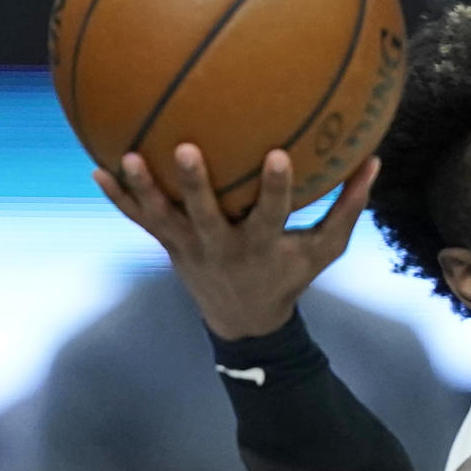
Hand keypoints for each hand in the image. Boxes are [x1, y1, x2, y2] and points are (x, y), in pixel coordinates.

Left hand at [93, 146, 378, 339]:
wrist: (244, 320)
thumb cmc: (288, 276)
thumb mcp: (323, 251)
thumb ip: (347, 208)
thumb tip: (374, 159)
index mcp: (261, 246)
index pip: (272, 214)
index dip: (277, 188)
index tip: (280, 155)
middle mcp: (223, 247)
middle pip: (206, 215)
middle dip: (196, 185)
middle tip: (187, 150)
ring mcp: (190, 248)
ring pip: (163, 217)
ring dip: (144, 190)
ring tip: (127, 158)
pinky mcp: (169, 246)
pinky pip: (140, 221)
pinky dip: (119, 198)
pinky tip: (96, 169)